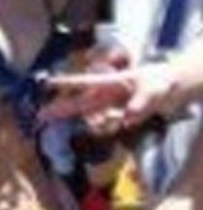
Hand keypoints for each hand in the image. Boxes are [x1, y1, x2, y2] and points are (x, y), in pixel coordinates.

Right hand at [38, 62, 177, 128]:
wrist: (170, 90)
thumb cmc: (159, 81)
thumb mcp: (155, 89)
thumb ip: (142, 102)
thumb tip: (128, 116)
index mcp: (111, 82)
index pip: (85, 82)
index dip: (67, 83)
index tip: (48, 83)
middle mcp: (105, 95)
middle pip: (76, 103)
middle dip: (58, 109)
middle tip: (39, 116)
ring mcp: (108, 107)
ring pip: (93, 119)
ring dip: (102, 123)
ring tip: (123, 116)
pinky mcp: (114, 118)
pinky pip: (107, 128)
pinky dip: (112, 127)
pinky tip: (126, 120)